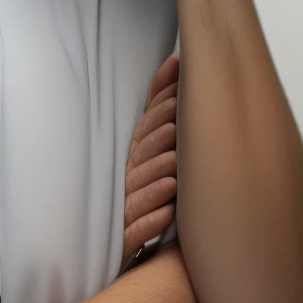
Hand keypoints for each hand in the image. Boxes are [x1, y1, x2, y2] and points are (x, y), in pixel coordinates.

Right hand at [120, 51, 179, 272]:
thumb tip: (177, 58)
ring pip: (137, 192)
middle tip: (177, 130)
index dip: (159, 113)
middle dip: (157, 143)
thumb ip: (160, 104)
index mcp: (135, 157)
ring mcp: (124, 209)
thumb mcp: (152, 143)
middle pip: (140, 157)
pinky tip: (169, 213)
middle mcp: (127, 179)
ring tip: (175, 174)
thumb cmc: (145, 188)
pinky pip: (136, 230)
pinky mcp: (123, 240)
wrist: (125, 244)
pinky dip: (151, 221)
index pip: (145, 130)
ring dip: (155, 181)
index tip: (179, 96)